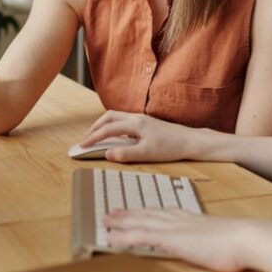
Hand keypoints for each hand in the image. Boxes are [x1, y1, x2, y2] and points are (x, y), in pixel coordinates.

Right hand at [80, 111, 198, 162]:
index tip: (82, 146)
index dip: (93, 137)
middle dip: (94, 127)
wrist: (190, 141)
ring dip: (103, 126)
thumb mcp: (147, 154)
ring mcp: (141, 119)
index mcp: (135, 124)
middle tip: (85, 140)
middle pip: (109, 117)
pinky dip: (113, 127)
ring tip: (96, 137)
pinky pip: (123, 121)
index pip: (107, 129)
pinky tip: (115, 137)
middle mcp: (136, 118)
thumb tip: (107, 153)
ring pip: (116, 117)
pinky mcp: (146, 123)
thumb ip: (125, 154)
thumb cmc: (171, 147)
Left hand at [104, 209, 252, 271]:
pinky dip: (123, 236)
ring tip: (106, 220)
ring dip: (121, 221)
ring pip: (140, 222)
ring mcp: (174, 228)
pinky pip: (140, 236)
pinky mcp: (171, 239)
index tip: (137, 209)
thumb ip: (212, 239)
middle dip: (129, 213)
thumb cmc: (239, 242)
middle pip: (148, 213)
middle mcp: (179, 219)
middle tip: (113, 211)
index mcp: (192, 218)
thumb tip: (215, 244)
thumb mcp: (222, 238)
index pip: (163, 212)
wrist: (244, 238)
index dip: (147, 211)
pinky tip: (111, 238)